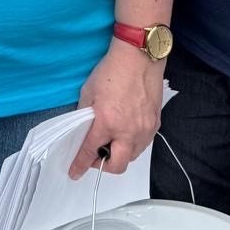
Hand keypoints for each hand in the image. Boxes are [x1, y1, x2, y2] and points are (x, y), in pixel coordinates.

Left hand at [70, 42, 163, 177]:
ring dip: (119, 154)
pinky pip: (143, 144)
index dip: (80, 164)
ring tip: (111, 141)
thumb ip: (85, 114)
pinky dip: (132, 144)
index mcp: (107, 121)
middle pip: (117, 165)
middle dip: (103, 165)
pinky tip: (125, 132)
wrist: (139, 57)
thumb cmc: (112, 69)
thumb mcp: (88, 91)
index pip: (90, 151)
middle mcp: (127, 130)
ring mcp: (144, 129)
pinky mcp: (155, 124)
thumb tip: (84, 130)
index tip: (75, 172)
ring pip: (132, 157)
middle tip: (95, 155)